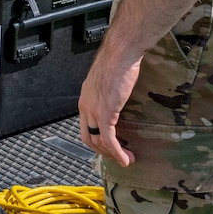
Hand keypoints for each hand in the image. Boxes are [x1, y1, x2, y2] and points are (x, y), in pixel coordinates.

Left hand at [76, 41, 141, 165]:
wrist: (121, 54)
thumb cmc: (118, 61)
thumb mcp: (109, 80)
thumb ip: (109, 91)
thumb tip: (118, 96)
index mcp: (85, 98)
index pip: (85, 125)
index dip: (97, 139)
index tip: (110, 146)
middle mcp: (85, 106)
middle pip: (89, 137)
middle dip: (103, 151)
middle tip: (118, 156)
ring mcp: (94, 111)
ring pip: (98, 141)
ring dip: (113, 154)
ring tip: (127, 159)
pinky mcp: (105, 113)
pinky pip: (109, 140)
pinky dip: (117, 153)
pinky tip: (126, 159)